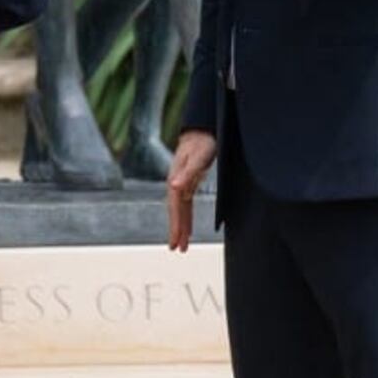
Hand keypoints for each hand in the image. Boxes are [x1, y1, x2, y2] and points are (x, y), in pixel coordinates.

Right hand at [167, 129, 216, 251]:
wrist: (204, 127)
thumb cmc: (202, 141)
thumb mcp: (197, 157)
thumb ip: (187, 172)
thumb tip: (173, 187)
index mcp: (177, 178)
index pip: (175, 206)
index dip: (175, 225)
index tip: (175, 242)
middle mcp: (177, 181)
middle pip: (175, 210)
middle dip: (176, 229)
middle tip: (177, 249)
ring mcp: (183, 181)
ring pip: (180, 208)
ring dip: (181, 225)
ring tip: (182, 244)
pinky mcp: (190, 180)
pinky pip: (186, 203)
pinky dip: (186, 216)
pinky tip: (188, 225)